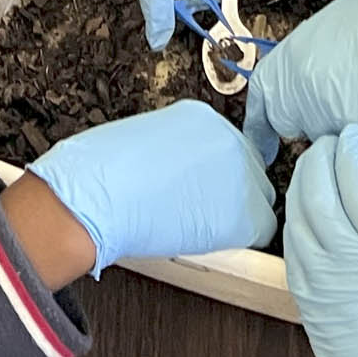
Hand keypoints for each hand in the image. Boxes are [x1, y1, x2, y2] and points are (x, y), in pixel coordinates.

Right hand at [28, 101, 276, 275]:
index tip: (200, 187)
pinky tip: (210, 240)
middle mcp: (227, 138)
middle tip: (200, 209)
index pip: (226, 147)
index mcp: (200, 116)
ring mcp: (240, 174)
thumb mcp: (139, 140)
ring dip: (235, 214)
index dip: (213, 173)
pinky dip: (241, 240)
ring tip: (197, 225)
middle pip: (249, 170)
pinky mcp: (244, 211)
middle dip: (229, 192)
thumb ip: (172, 150)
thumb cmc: (100, 174)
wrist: (95, 198)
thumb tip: (176, 171)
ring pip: (259, 199)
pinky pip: (262, 230)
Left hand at [244, 0, 357, 152]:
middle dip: (313, 119)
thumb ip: (305, 66)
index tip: (265, 145)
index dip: (262, 128)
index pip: (261, 107)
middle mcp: (296, 98)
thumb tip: (312, 79)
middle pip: (296, 127)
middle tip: (342, 92)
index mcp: (282, 67)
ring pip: (331, 137)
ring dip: (346, 124)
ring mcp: (326, 120)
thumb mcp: (321, 33)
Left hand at [286, 129, 357, 356]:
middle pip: (316, 189)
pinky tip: (306, 214)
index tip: (354, 133)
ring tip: (315, 167)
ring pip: (296, 218)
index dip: (349, 148)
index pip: (353, 179)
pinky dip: (294, 222)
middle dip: (319, 156)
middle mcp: (344, 261)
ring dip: (301, 184)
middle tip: (331, 141)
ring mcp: (319, 287)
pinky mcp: (307, 311)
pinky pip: (291, 253)